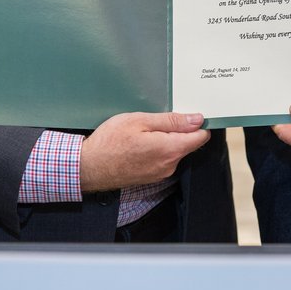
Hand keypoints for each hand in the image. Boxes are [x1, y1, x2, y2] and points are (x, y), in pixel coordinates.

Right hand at [79, 111, 209, 191]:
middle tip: (156, 119)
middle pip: (188, 143)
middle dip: (179, 129)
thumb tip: (197, 120)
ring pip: (174, 151)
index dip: (198, 123)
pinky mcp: (152, 177)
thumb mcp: (140, 121)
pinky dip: (157, 149)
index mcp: (170, 150)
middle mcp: (169, 165)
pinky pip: (163, 159)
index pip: (200, 137)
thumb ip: (171, 121)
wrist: (89, 167)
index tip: (189, 112)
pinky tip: (140, 143)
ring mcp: (161, 173)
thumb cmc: (110, 142)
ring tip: (144, 131)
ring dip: (166, 140)